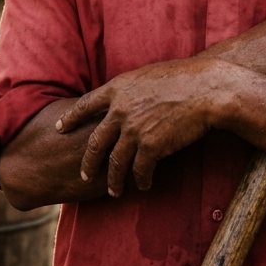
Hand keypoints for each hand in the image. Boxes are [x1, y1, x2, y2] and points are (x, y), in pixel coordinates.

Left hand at [55, 57, 243, 197]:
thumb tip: (123, 97)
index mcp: (117, 89)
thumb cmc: (183, 77)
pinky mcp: (151, 145)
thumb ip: (130, 89)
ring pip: (115, 162)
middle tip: (84, 174)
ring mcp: (134, 129)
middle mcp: (120, 110)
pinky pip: (140, 169)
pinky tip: (143, 185)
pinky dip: (140, 180)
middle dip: (88, 162)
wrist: (206, 89)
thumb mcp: (146, 74)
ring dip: (113, 180)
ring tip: (113, 191)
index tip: (60, 128)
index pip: (84, 105)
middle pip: (95, 142)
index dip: (70, 117)